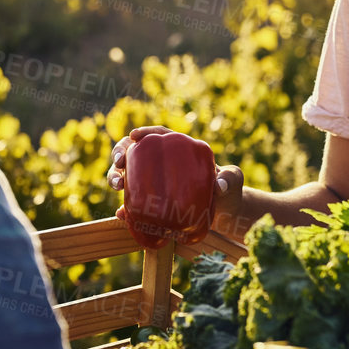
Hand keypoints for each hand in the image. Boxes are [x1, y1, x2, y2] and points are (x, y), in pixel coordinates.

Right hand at [108, 125, 244, 236]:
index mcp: (178, 150)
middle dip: (120, 154)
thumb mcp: (233, 181)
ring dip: (115, 177)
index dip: (144, 133)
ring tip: (116, 186)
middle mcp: (161, 164)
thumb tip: (220, 184)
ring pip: (127, 175)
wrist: (224, 215)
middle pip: (134, 152)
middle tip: (119, 165)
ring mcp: (153, 183)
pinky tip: (122, 215)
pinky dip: (125, 210)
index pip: (158, 135)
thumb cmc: (228, 190)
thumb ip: (231, 178)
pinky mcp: (151, 204)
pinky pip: (134, 205)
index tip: (135, 136)